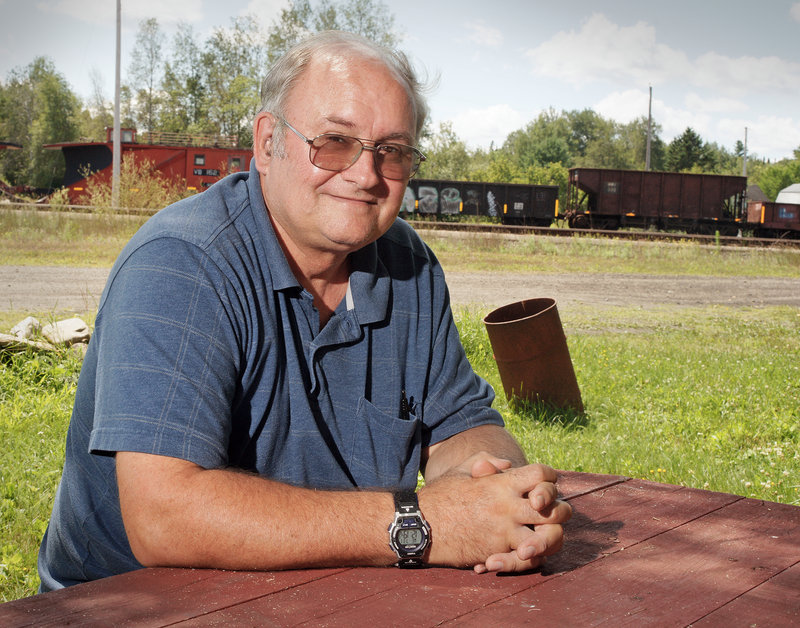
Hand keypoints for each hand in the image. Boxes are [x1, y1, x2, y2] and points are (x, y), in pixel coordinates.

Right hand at [419, 463, 570, 573]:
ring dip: (551, 539)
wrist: (420, 526)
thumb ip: (486, 461)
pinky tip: (525, 553)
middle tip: (552, 515)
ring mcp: (504, 531)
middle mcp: (508, 506)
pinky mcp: (496, 551)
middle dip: (560, 511)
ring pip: (548, 538)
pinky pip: (526, 559)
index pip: (542, 475)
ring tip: (544, 537)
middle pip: (554, 509)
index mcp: (501, 483)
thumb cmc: (440, 496)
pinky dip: (530, 559)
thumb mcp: (461, 471)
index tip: (544, 485)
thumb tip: (507, 464)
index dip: (549, 478)